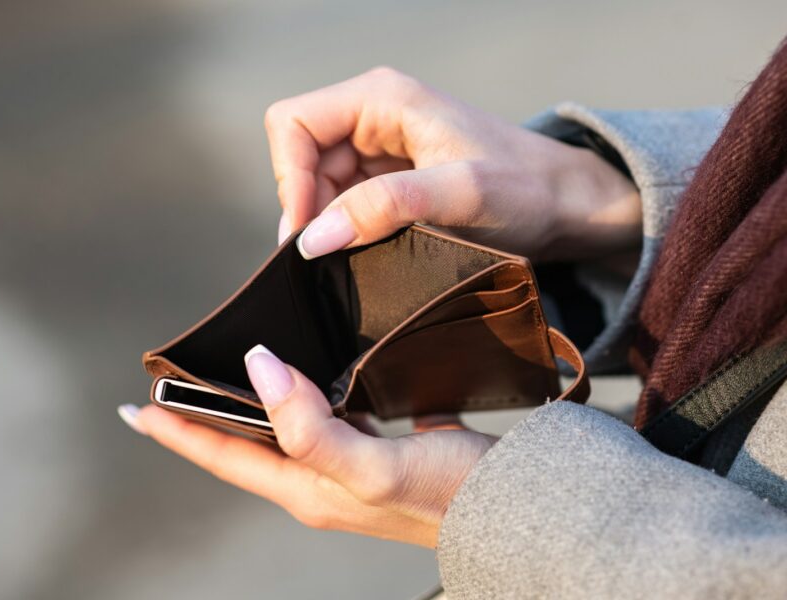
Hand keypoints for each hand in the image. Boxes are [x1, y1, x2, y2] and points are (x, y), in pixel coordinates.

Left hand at [120, 346, 495, 546]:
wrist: (513, 507)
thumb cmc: (447, 495)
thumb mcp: (372, 467)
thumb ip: (309, 427)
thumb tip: (259, 369)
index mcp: (306, 489)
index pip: (224, 457)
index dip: (177, 431)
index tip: (136, 405)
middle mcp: (320, 480)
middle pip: (246, 445)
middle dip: (205, 416)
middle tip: (174, 383)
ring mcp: (350, 466)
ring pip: (283, 428)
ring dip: (252, 404)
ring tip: (229, 375)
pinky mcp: (379, 447)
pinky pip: (327, 415)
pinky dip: (306, 393)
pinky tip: (314, 370)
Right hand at [266, 67, 640, 261]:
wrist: (567, 206)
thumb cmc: (527, 188)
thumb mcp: (460, 195)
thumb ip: (385, 207)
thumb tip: (314, 237)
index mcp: (382, 98)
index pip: (292, 124)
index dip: (289, 178)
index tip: (308, 233)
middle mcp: (374, 116)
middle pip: (300, 158)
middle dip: (307, 208)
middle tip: (327, 258)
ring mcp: (381, 149)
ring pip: (319, 186)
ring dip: (327, 224)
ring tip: (353, 258)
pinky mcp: (392, 180)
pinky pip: (345, 203)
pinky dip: (346, 231)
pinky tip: (366, 253)